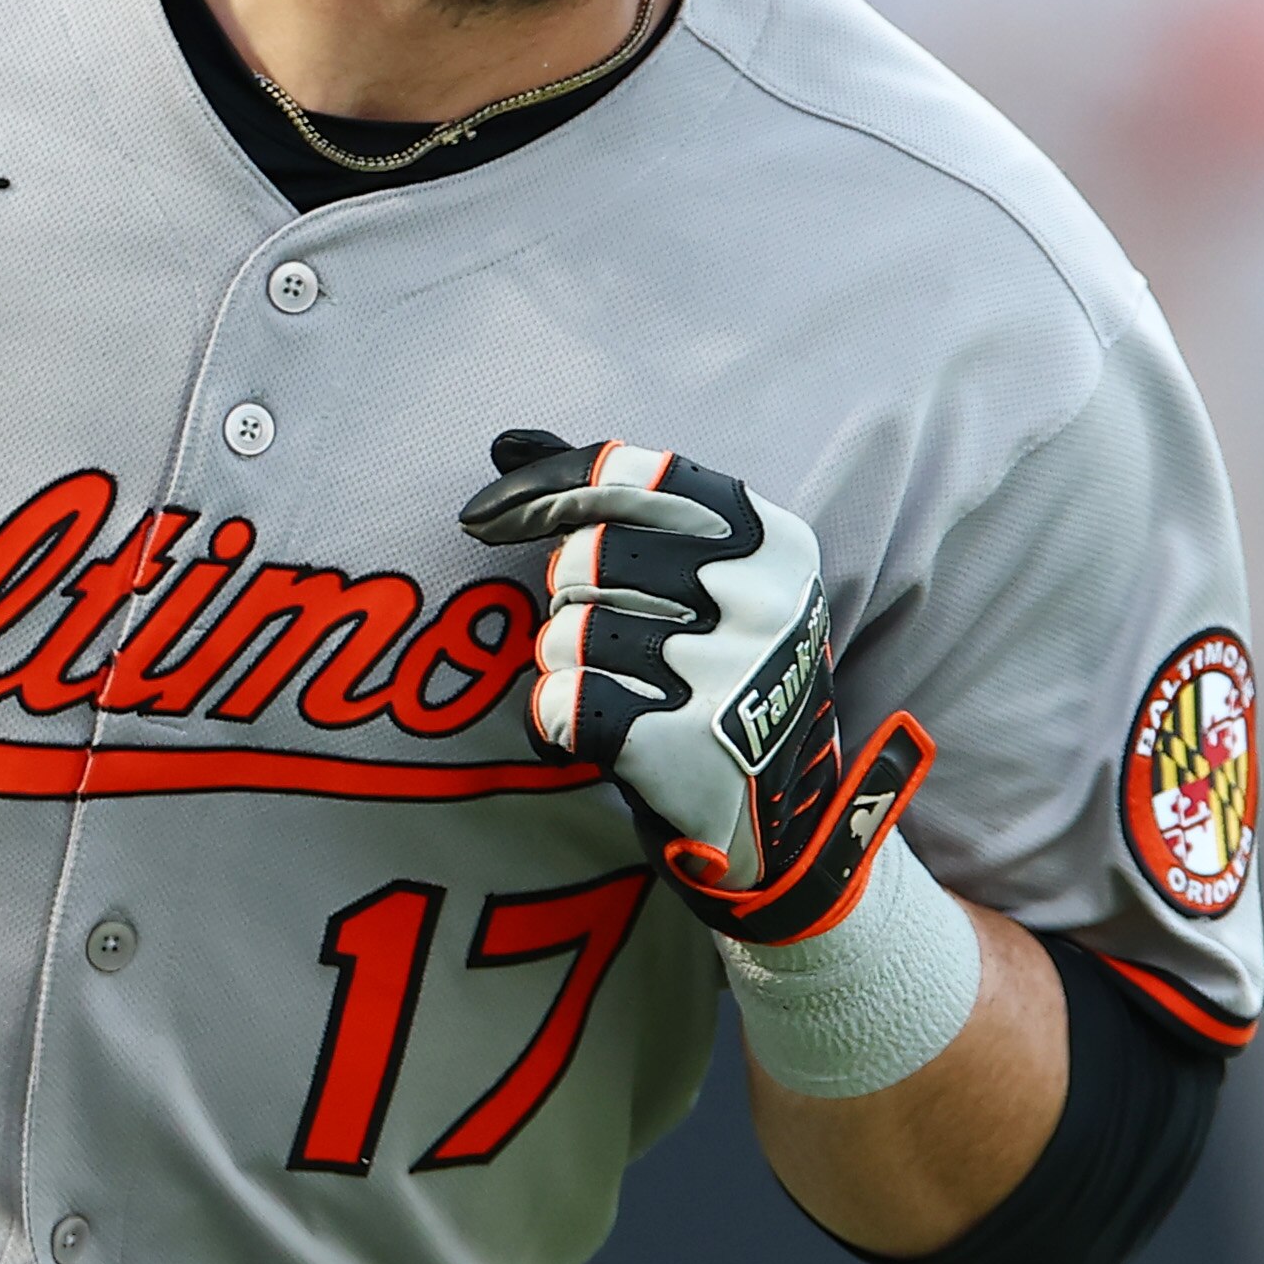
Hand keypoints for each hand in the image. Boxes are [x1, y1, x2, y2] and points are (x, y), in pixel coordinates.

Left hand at [458, 431, 933, 946]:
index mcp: (770, 538)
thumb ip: (612, 500)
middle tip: (607, 637)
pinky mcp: (685, 747)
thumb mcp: (705, 576)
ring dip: (563, 661)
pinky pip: (560, 701)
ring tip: (614, 689)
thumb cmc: (720, 674)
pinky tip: (589, 733)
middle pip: (587, 555)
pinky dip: (553, 717)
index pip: (630, 475)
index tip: (484, 516)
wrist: (780, 824)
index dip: (542, 488)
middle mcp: (760, 597)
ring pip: (567, 631)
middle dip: (568, 594)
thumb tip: (501, 439)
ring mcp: (728, 673)